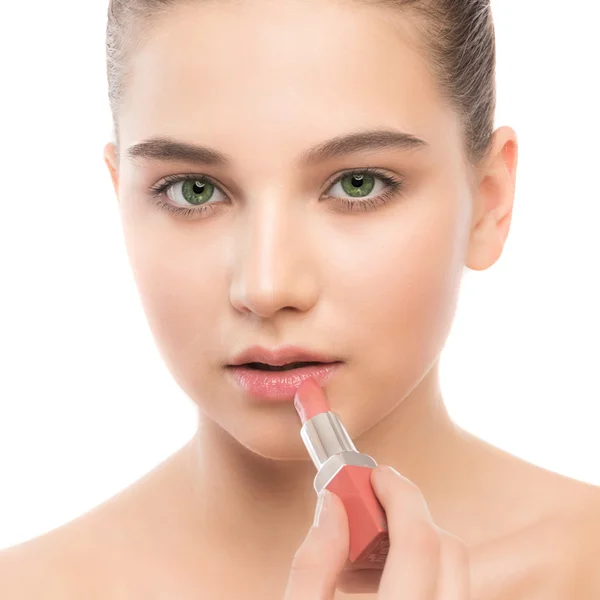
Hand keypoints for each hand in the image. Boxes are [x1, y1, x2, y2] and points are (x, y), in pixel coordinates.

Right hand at [283, 465, 469, 597]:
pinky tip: (379, 580)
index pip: (419, 543)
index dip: (398, 495)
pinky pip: (449, 589)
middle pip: (448, 549)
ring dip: (415, 542)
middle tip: (369, 503)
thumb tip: (333, 503)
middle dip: (409, 512)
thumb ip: (312, 564)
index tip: (376, 474)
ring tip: (365, 551)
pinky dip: (422, 569)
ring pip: (454, 569)